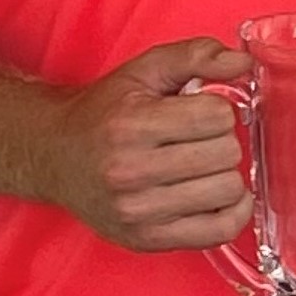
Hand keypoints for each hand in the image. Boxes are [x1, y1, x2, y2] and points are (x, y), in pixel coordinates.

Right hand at [43, 36, 253, 251]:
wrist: (53, 156)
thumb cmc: (103, 113)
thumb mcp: (144, 71)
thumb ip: (195, 56)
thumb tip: (243, 62)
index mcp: (130, 125)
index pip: (217, 116)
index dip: (217, 109)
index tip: (198, 112)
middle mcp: (130, 171)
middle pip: (226, 153)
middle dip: (221, 140)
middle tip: (197, 140)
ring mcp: (138, 211)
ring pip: (228, 190)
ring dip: (224, 174)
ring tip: (199, 166)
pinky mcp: (147, 239)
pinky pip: (221, 230)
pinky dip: (232, 211)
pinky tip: (215, 195)